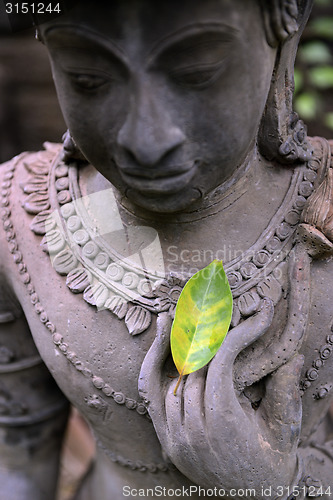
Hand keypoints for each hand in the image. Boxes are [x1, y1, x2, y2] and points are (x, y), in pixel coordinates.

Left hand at [139, 299, 302, 496]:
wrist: (250, 497)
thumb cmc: (270, 460)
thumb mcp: (283, 429)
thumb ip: (284, 394)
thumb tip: (292, 357)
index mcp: (224, 424)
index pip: (222, 364)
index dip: (237, 336)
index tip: (255, 318)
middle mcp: (194, 429)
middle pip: (195, 367)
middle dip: (210, 335)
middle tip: (219, 310)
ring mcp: (175, 435)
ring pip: (172, 377)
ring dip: (182, 346)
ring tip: (188, 317)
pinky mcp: (166, 438)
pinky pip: (151, 395)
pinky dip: (154, 365)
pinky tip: (161, 341)